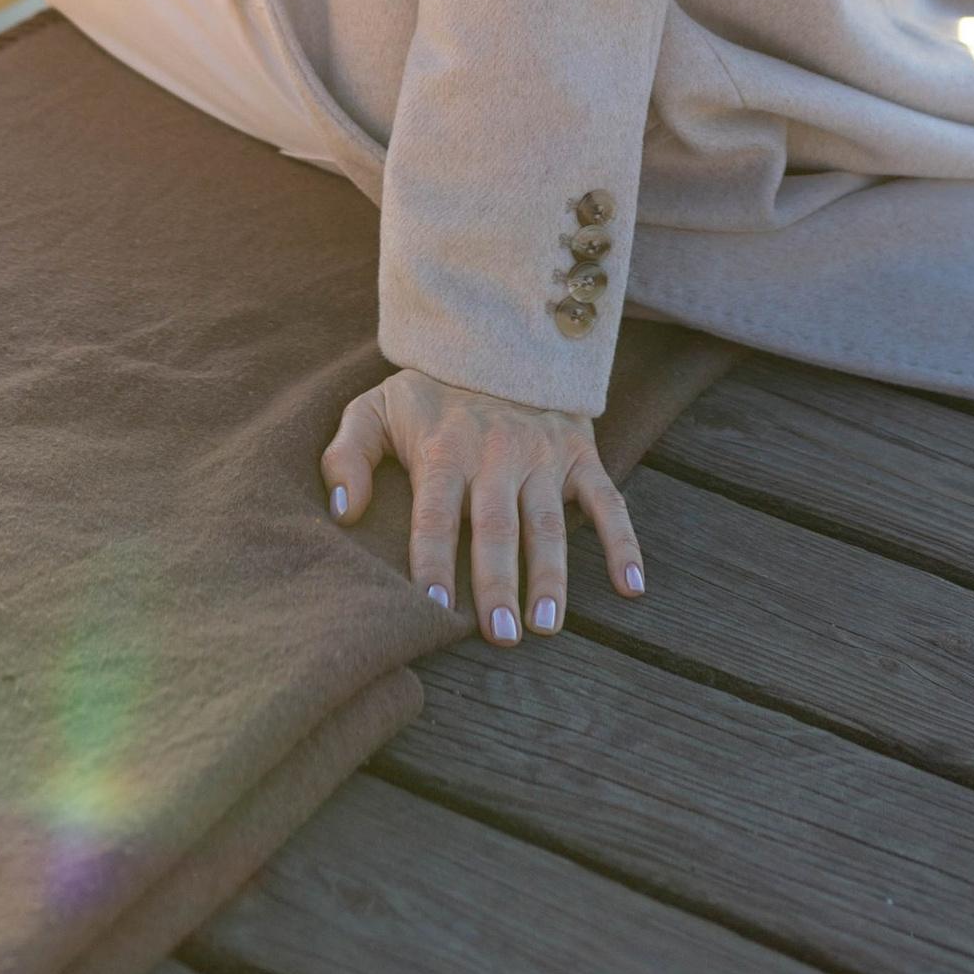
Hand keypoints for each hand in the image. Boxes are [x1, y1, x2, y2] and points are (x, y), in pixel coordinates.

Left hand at [320, 369, 644, 641]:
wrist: (497, 336)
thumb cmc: (428, 394)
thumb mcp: (375, 409)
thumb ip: (347, 456)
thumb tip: (342, 513)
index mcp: (444, 450)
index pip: (436, 513)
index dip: (434, 560)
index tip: (434, 607)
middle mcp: (496, 454)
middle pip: (496, 527)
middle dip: (499, 583)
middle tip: (502, 637)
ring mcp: (542, 455)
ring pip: (548, 522)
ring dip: (551, 575)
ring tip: (548, 626)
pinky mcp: (579, 453)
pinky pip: (608, 498)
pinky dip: (623, 540)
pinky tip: (631, 585)